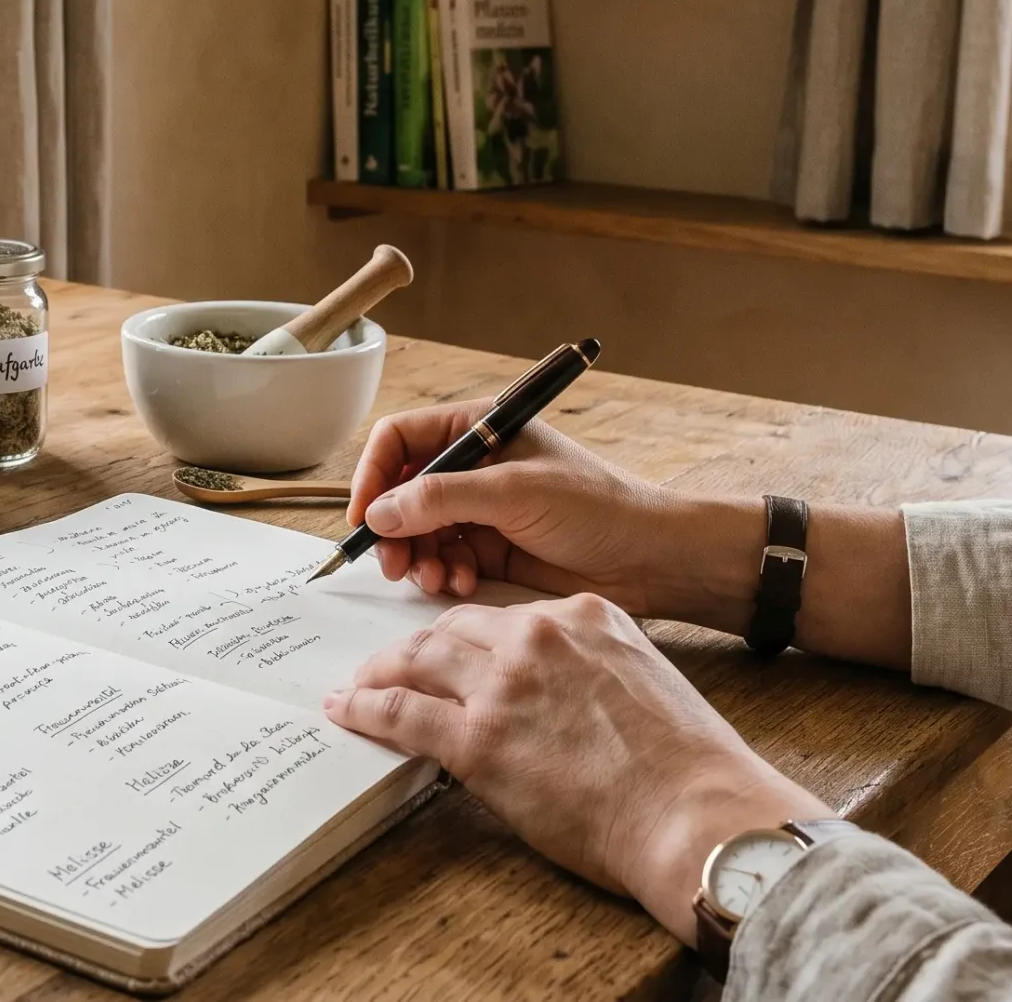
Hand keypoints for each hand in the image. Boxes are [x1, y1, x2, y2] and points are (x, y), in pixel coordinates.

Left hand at [323, 594, 827, 940]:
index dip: (472, 635)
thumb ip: (594, 670)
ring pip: (420, 659)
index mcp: (585, 616)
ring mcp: (504, 684)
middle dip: (418, 646)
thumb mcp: (645, 680)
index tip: (454, 648)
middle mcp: (538, 636)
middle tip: (393, 663)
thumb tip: (561, 694)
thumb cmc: (688, 766)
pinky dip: (367, 708)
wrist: (696, 811)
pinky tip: (348, 709)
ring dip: (382, 670)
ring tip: (361, 683)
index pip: (507, 614)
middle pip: (455, 628)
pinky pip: (403, 713)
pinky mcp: (478, 738)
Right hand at [347, 400, 759, 632]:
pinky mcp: (488, 548)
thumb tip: (379, 513)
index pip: (399, 441)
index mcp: (478, 428)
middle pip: (399, 490)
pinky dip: (442, 574)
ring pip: (416, 530)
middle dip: (393, 528)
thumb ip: (442, 497)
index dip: (373, 476)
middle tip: (394, 563)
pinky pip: (442, 559)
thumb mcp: (514, 492)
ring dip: (418, 557)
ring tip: (437, 580)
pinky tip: (462, 584)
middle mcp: (472, 465)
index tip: (364, 517)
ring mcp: (479, 508)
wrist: (647, 558)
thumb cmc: (596, 507)